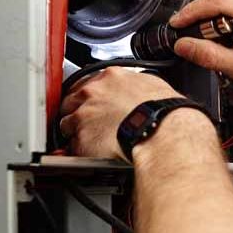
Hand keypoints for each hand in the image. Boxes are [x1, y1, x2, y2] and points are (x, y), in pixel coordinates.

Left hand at [59, 68, 183, 160]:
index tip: (95, 104)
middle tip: (91, 123)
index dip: (91, 96)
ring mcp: (84, 116)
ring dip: (76, 132)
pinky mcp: (82, 139)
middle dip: (78, 112)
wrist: (163, 133)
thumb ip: (138, 86)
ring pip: (67, 124)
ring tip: (92, 141)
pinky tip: (93, 155)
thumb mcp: (155, 86)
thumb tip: (141, 92)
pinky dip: (80, 151)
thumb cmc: (165, 113)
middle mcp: (92, 93)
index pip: (89, 82)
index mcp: (111, 77)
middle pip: (72, 101)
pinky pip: (73, 147)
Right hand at [169, 0, 232, 86]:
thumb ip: (210, 57)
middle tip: (211, 40)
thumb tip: (183, 45)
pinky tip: (229, 27)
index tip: (178, 23)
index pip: (217, 0)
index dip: (192, 12)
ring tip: (225, 36)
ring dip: (211, 15)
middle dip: (202, 17)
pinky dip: (218, 11)